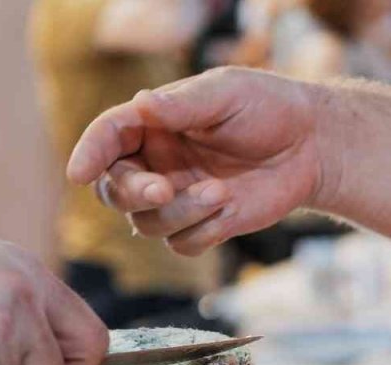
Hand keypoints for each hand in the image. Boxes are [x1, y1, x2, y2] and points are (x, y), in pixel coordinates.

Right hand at [66, 67, 328, 256]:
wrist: (312, 145)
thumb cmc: (267, 107)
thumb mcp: (225, 93)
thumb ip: (181, 105)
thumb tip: (140, 105)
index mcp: (150, 126)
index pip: (107, 138)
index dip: (88, 153)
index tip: (77, 172)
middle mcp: (153, 164)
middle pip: (115, 190)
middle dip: (135, 193)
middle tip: (163, 189)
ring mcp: (174, 199)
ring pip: (147, 223)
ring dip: (180, 212)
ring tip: (222, 192)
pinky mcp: (199, 228)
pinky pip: (181, 244)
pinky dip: (204, 231)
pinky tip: (233, 208)